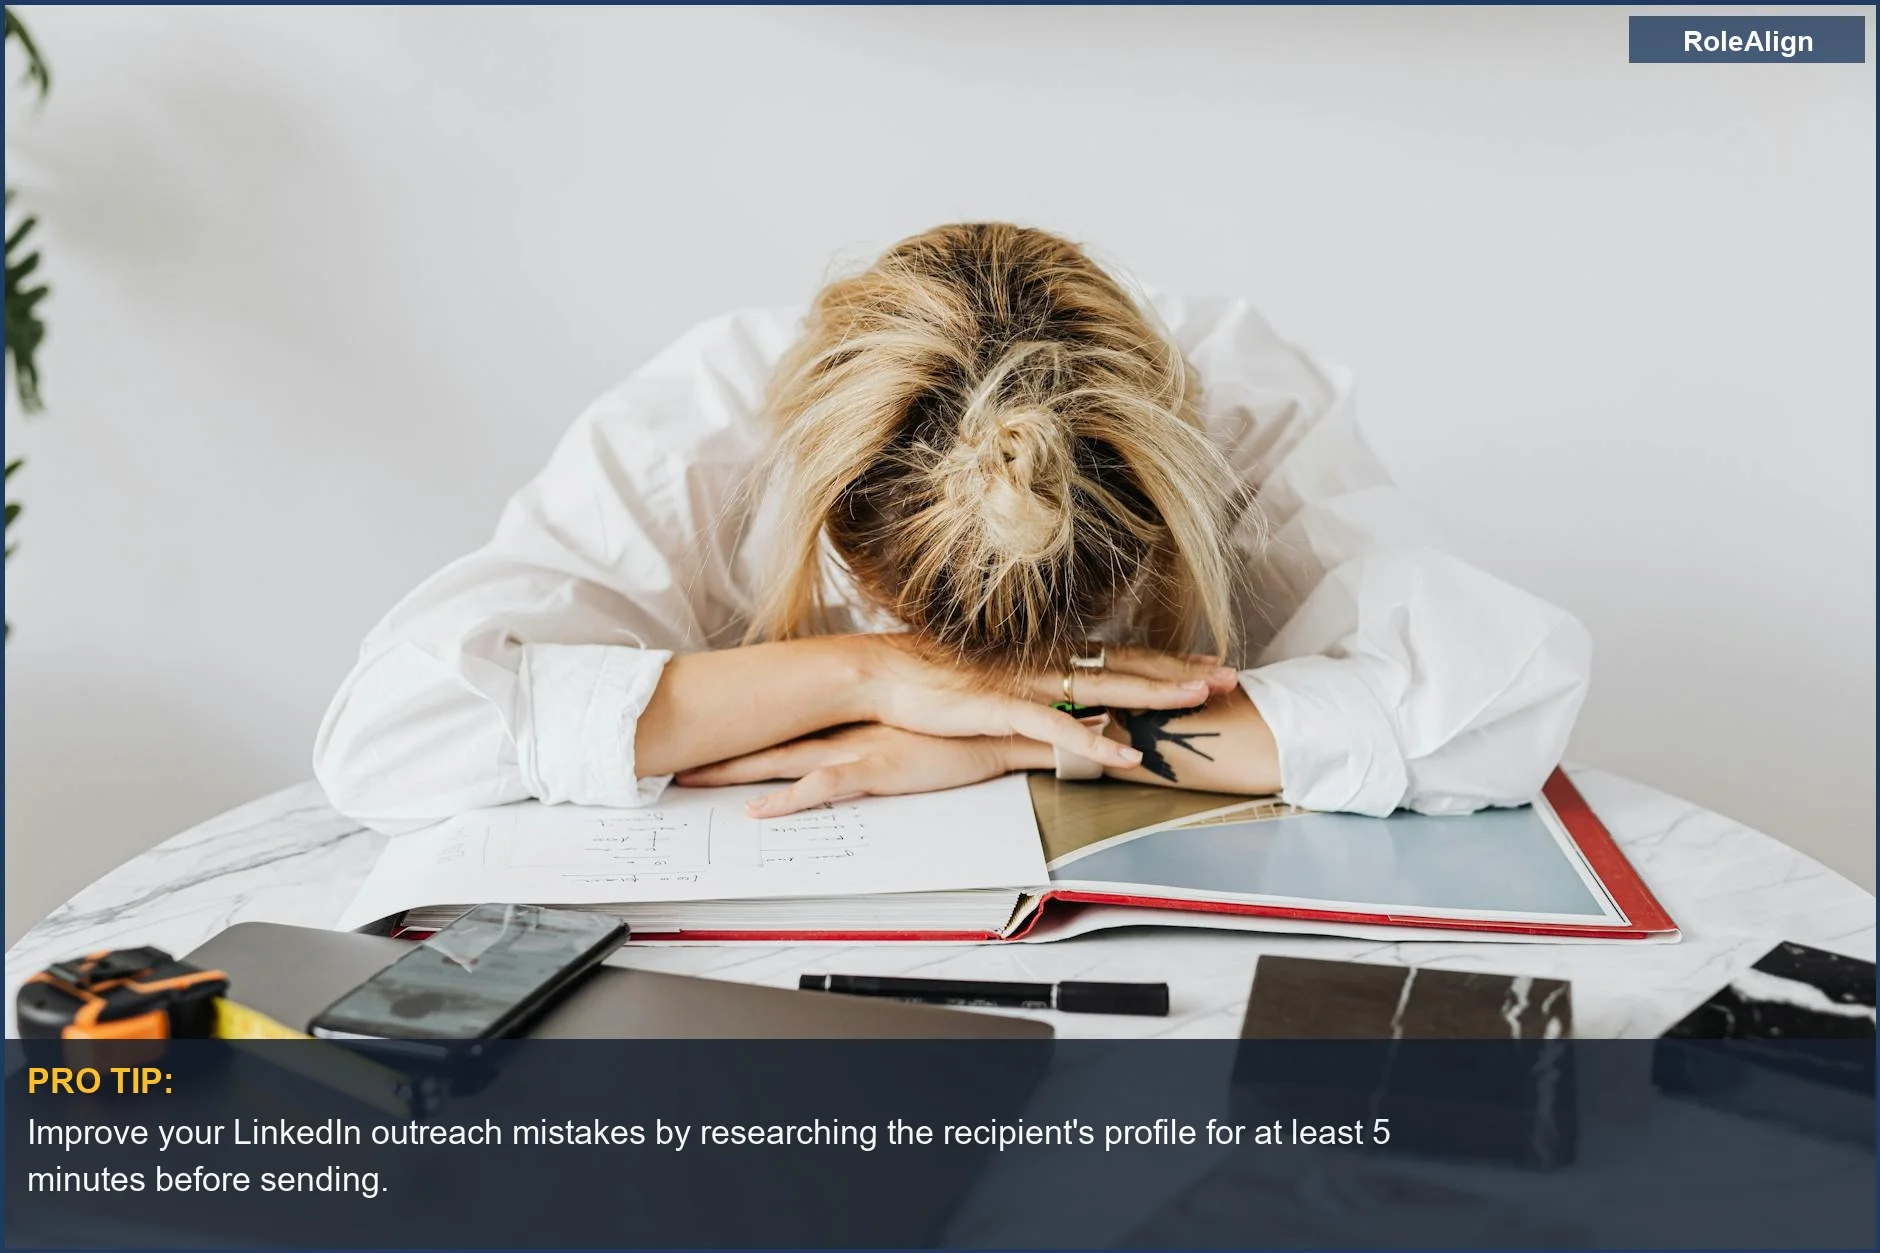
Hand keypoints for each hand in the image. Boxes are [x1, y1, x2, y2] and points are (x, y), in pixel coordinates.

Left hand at [675, 724, 1041, 817]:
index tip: (703, 741)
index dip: (742, 736)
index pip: (784, 728)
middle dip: (719, 754)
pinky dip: (787, 803)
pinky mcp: (875, 768)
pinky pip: (822, 787)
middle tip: (674, 762)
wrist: (997, 725)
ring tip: (693, 783)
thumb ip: (876, 737)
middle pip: (767, 743)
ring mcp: (855, 748)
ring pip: (780, 762)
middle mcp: (843, 732)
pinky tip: (759, 813)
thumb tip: (854, 743)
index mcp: (848, 723)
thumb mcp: (907, 733)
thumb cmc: (959, 730)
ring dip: (736, 773)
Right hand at [851, 636, 1240, 773]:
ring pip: (1104, 688)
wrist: (878, 673)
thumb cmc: (928, 679)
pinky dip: (1096, 743)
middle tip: (1229, 676)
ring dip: (1154, 695)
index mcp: (1043, 655)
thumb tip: (1059, 695)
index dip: (1164, 658)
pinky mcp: (1002, 709)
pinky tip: (1128, 754)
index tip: (1206, 660)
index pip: (1117, 653)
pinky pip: (1060, 729)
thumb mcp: (990, 679)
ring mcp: (1026, 684)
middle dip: (1179, 670)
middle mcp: (1043, 664)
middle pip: (1125, 664)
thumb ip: (1027, 685)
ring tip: (1199, 700)